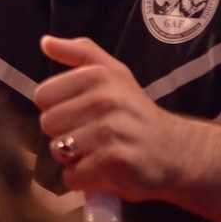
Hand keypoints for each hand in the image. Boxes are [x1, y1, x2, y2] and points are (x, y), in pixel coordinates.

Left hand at [33, 35, 196, 200]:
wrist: (177, 152)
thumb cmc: (137, 113)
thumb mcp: (114, 73)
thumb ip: (80, 53)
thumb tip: (45, 42)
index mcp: (98, 75)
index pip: (43, 96)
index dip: (59, 108)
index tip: (82, 113)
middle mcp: (104, 101)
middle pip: (48, 124)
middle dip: (65, 133)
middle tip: (93, 136)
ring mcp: (109, 133)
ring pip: (58, 150)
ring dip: (74, 158)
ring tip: (99, 152)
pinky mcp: (114, 164)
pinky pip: (72, 176)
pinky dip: (84, 179)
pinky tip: (103, 170)